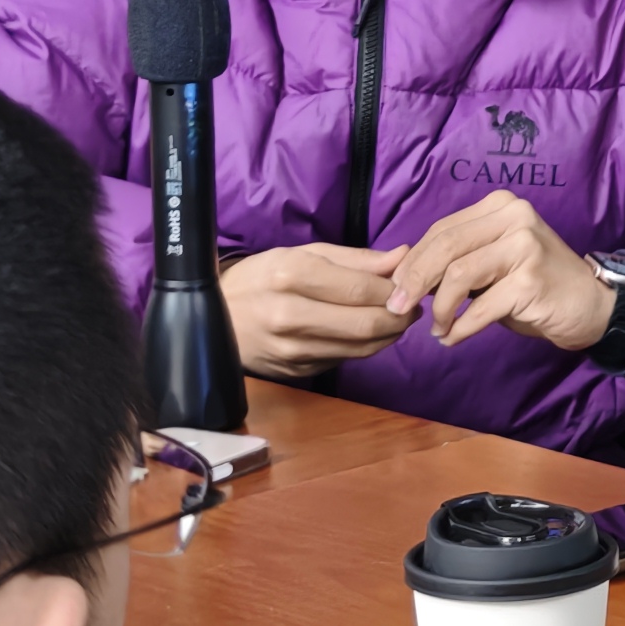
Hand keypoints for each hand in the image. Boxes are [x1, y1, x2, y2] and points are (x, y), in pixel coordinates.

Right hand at [220, 242, 412, 378]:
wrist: (213, 318)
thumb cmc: (261, 277)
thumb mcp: (301, 254)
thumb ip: (356, 258)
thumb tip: (403, 256)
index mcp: (291, 275)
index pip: (362, 288)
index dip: (395, 288)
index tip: (409, 284)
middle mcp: (290, 314)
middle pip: (367, 322)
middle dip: (400, 316)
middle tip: (411, 306)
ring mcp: (291, 348)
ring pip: (361, 347)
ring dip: (389, 334)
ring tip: (396, 317)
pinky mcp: (295, 371)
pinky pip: (344, 359)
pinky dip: (366, 347)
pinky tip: (368, 332)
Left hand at [386, 191, 611, 355]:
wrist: (590, 305)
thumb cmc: (535, 285)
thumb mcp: (494, 262)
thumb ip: (458, 258)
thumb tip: (403, 276)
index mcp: (501, 206)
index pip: (442, 230)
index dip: (412, 261)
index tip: (395, 288)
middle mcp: (514, 217)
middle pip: (445, 247)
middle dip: (413, 281)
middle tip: (398, 308)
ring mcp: (525, 246)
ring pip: (458, 275)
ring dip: (440, 309)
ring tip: (438, 328)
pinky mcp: (531, 280)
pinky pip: (479, 307)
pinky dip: (460, 327)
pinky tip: (453, 338)